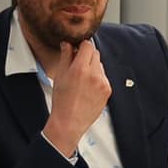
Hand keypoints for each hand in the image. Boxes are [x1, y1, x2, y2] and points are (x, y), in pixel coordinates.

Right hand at [42, 38, 111, 156]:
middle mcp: (94, 74)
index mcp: (80, 69)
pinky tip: (88, 88)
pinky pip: (104, 77)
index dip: (81, 46)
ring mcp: (103, 83)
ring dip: (93, 67)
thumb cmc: (61, 101)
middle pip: (95, 53)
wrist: (69, 122)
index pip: (87, 45)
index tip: (77, 49)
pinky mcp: (108, 90)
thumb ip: (65, 57)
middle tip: (78, 65)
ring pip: (100, 65)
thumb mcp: (59, 76)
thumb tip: (67, 44)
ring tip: (82, 80)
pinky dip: (97, 79)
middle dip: (87, 56)